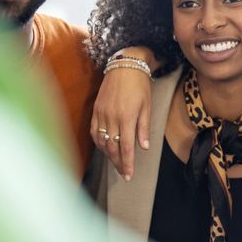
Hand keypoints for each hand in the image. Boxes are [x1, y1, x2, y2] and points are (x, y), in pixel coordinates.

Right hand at [91, 60, 153, 180]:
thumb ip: (143, 128)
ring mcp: (101, 114)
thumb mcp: (147, 106)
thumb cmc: (140, 85)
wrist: (125, 65)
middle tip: (123, 173)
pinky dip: (99, 142)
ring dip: (109, 155)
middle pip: (112, 147)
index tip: (129, 175)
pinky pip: (94, 131)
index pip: (125, 147)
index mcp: (126, 117)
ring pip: (102, 141)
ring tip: (116, 163)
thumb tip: (143, 147)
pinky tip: (105, 148)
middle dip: (118, 163)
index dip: (127, 163)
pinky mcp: (96, 109)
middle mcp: (112, 118)